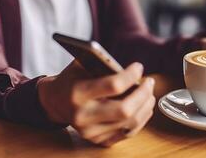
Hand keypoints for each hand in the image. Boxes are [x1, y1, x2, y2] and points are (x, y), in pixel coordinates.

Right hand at [37, 60, 155, 145]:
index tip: (139, 67)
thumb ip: (102, 64)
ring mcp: (91, 132)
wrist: (55, 102)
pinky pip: (127, 133)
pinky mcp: (98, 140)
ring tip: (150, 94)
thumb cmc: (72, 79)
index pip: (113, 85)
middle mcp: (83, 116)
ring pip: (130, 123)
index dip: (131, 75)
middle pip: (125, 109)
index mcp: (78, 93)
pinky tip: (144, 107)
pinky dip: (141, 119)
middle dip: (143, 94)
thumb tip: (131, 69)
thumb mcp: (81, 65)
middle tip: (149, 82)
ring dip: (145, 107)